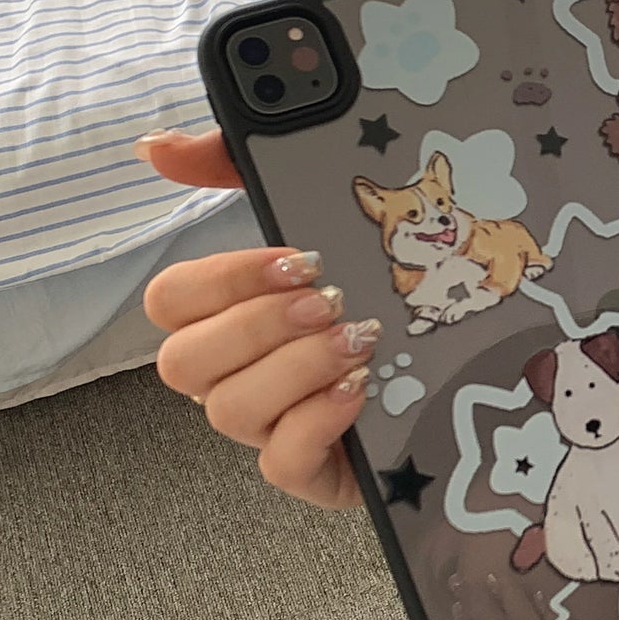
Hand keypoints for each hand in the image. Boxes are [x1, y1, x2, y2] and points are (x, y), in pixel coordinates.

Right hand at [137, 129, 374, 508]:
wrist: (463, 365)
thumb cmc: (374, 287)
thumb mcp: (319, 215)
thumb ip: (239, 170)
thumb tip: (155, 147)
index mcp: (226, 317)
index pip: (171, 300)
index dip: (225, 279)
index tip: (298, 259)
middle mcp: (234, 374)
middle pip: (184, 361)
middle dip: (258, 324)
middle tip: (331, 301)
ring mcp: (268, 427)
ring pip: (229, 410)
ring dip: (294, 368)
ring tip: (359, 341)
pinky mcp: (312, 472)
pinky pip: (281, 462)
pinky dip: (317, 421)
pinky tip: (360, 390)